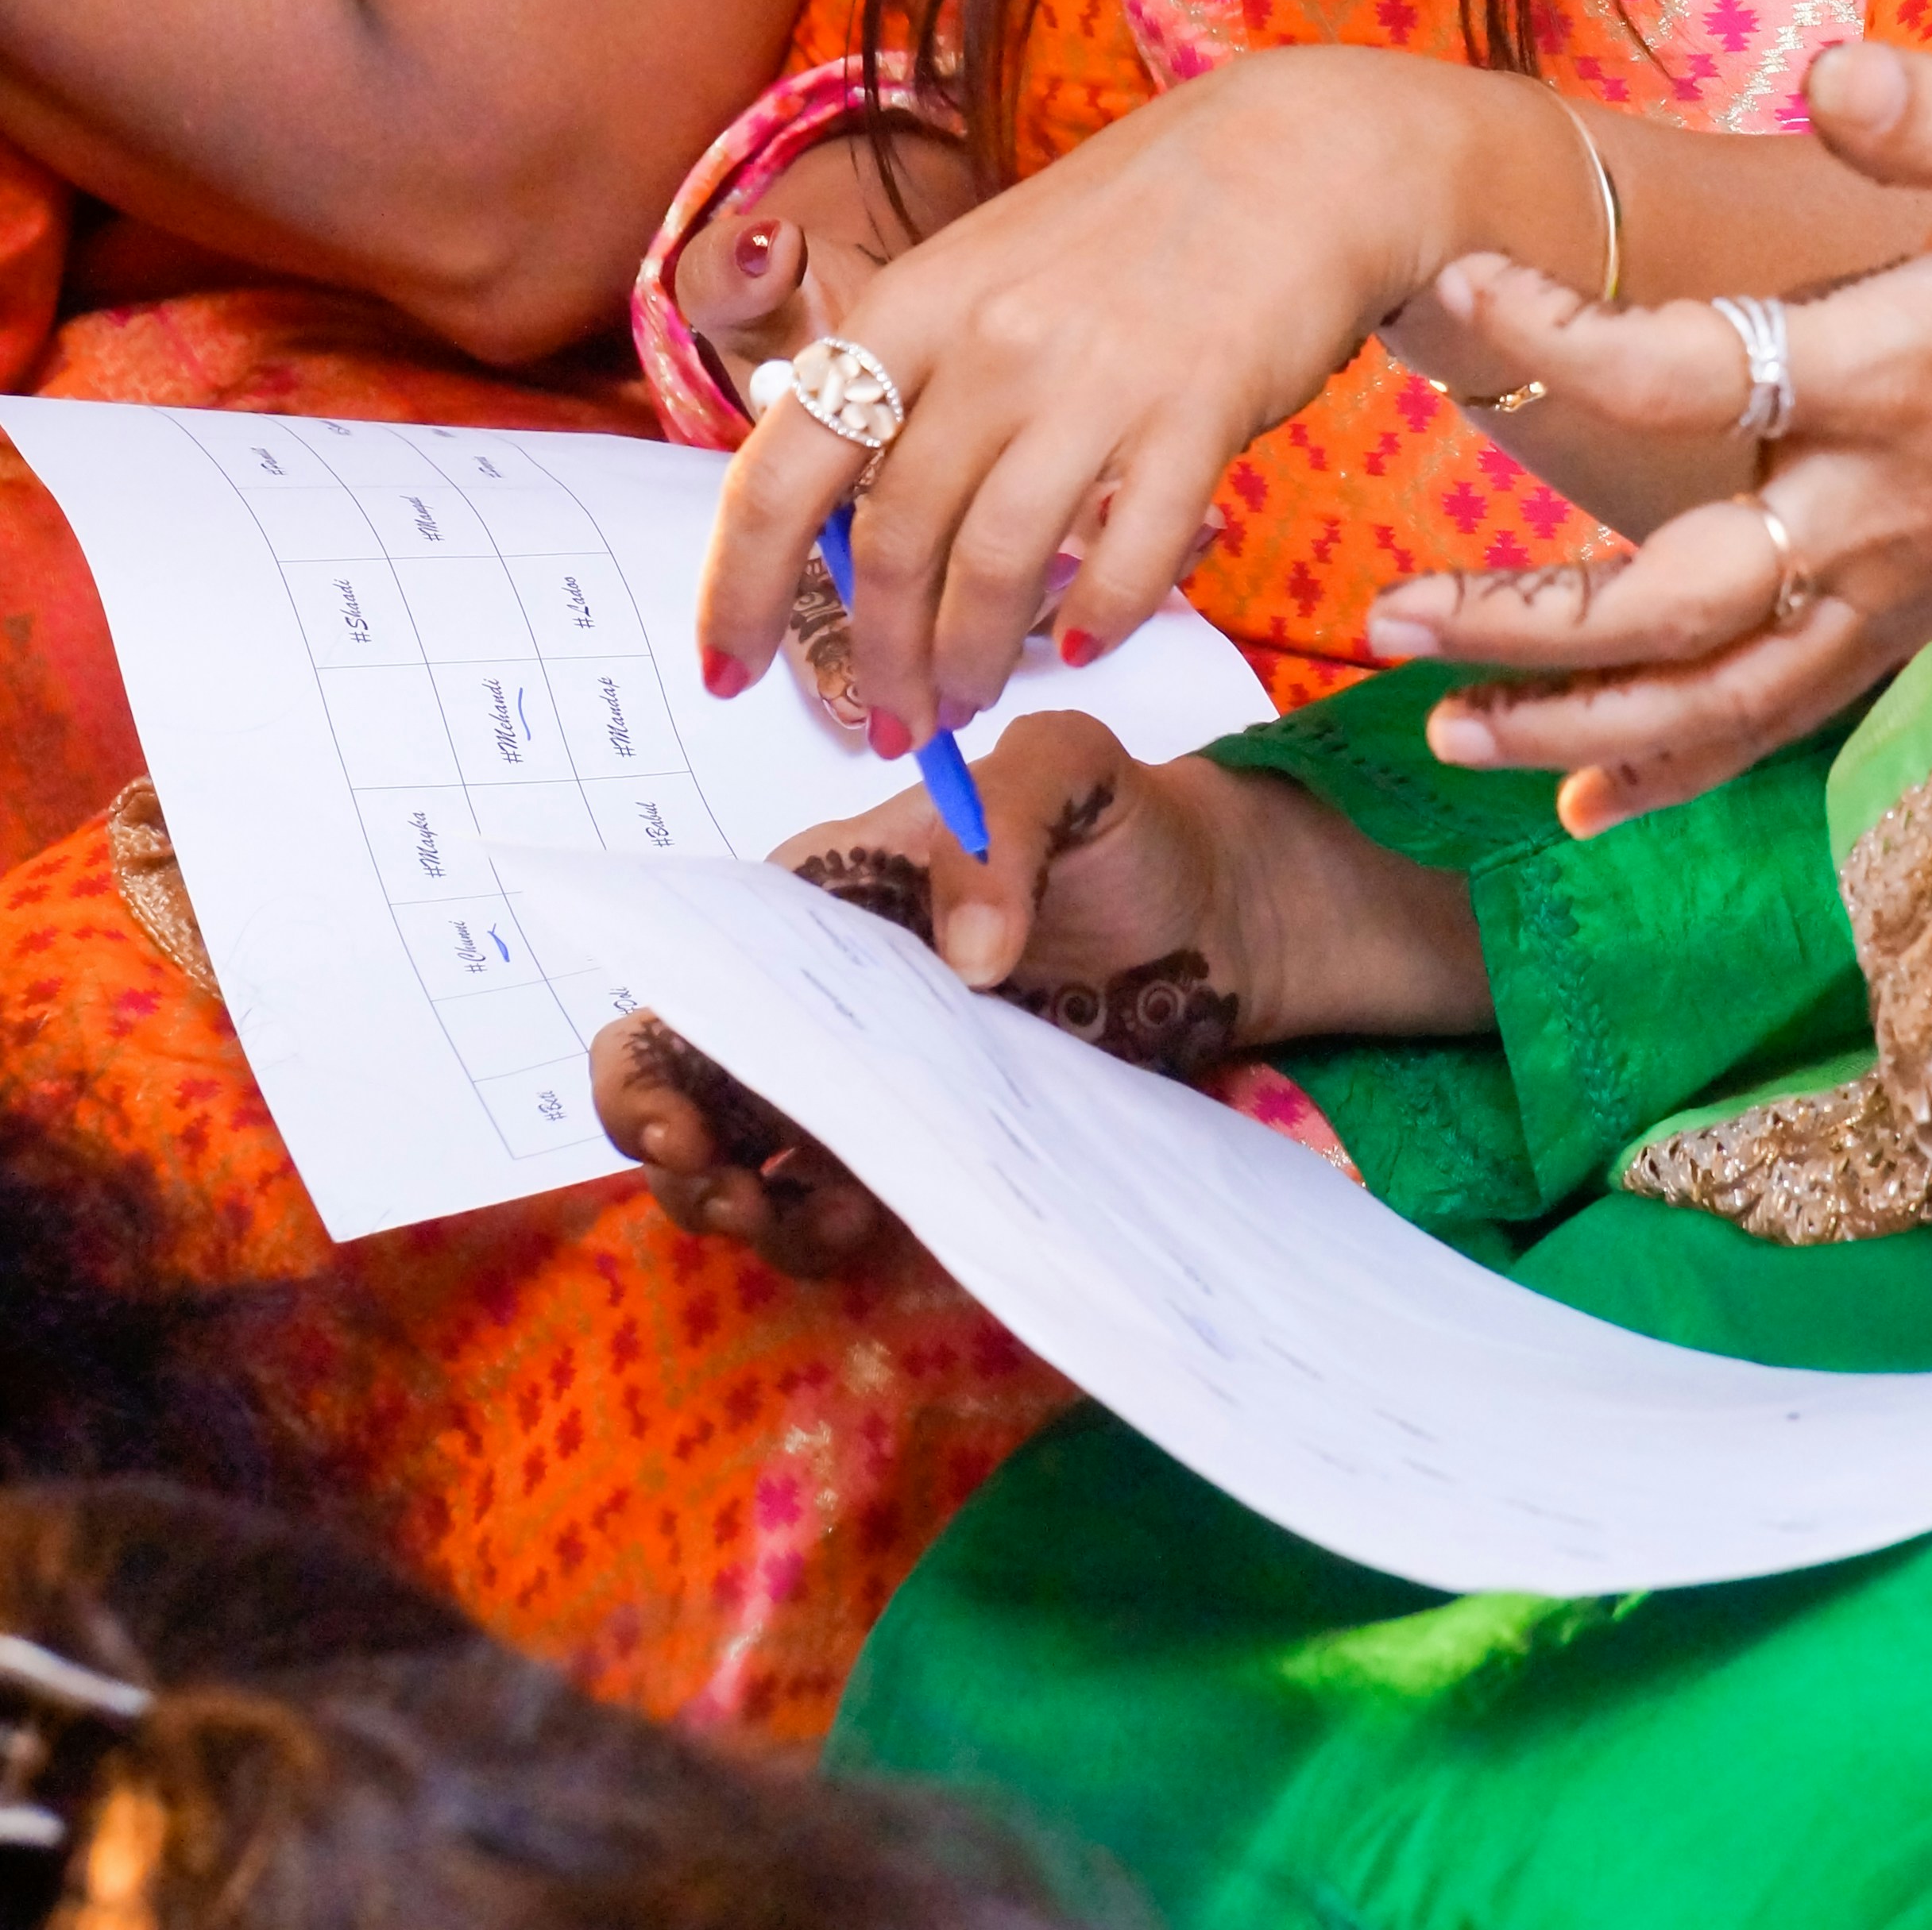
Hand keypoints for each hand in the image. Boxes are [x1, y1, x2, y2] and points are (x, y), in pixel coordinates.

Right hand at [589, 716, 1486, 1261]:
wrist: (1212, 916)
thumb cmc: (1119, 826)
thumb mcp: (1069, 771)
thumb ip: (1007, 823)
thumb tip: (965, 959)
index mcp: (815, 901)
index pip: (684, 976)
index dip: (647, 1062)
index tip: (684, 1126)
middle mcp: (815, 994)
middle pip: (681, 1088)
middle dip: (678, 1158)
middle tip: (739, 1192)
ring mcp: (861, 1075)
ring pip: (743, 1163)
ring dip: (750, 1212)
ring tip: (826, 1218)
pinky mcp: (919, 1139)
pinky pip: (830, 1201)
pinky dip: (820, 1232)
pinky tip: (866, 1222)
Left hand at [694, 46, 1605, 745]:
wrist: (1294, 152)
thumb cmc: (1129, 224)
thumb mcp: (985, 266)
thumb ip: (914, 377)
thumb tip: (837, 519)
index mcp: (913, 302)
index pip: (782, 472)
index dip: (737, 590)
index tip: (724, 672)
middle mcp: (988, 340)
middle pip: (891, 543)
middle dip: (880, 660)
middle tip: (890, 720)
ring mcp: (1095, 376)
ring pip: (996, 567)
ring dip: (973, 661)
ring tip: (969, 701)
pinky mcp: (1199, 409)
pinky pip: (1126, 556)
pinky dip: (1099, 618)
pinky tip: (1088, 644)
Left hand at [1364, 42, 1931, 831]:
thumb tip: (1824, 68)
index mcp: (1900, 374)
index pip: (1688, 373)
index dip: (1560, 339)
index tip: (1455, 289)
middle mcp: (1878, 504)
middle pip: (1675, 598)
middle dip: (1527, 619)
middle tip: (1385, 617)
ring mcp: (1889, 583)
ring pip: (1713, 691)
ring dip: (1569, 716)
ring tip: (1431, 721)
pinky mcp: (1903, 620)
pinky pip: (1775, 719)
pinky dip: (1673, 767)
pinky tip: (1573, 801)